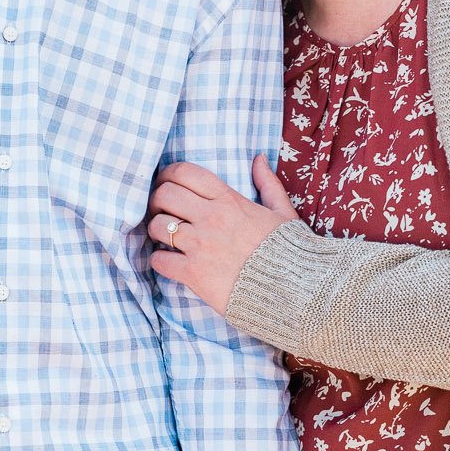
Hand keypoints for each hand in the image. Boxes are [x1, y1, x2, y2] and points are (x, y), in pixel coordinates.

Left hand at [148, 153, 298, 314]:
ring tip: (166, 238)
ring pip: (157, 226)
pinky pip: (160, 260)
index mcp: (229, 200)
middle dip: (157, 201)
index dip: (168, 175)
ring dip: (156, 231)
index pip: (185, 172)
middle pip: (164, 194)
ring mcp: (200, 245)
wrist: (293, 291)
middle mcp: (211, 218)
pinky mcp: (194, 273)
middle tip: (162, 211)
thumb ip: (268, 184)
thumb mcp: (283, 212)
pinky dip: (160, 261)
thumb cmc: (289, 252)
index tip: (167, 184)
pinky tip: (171, 262)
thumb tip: (259, 159)